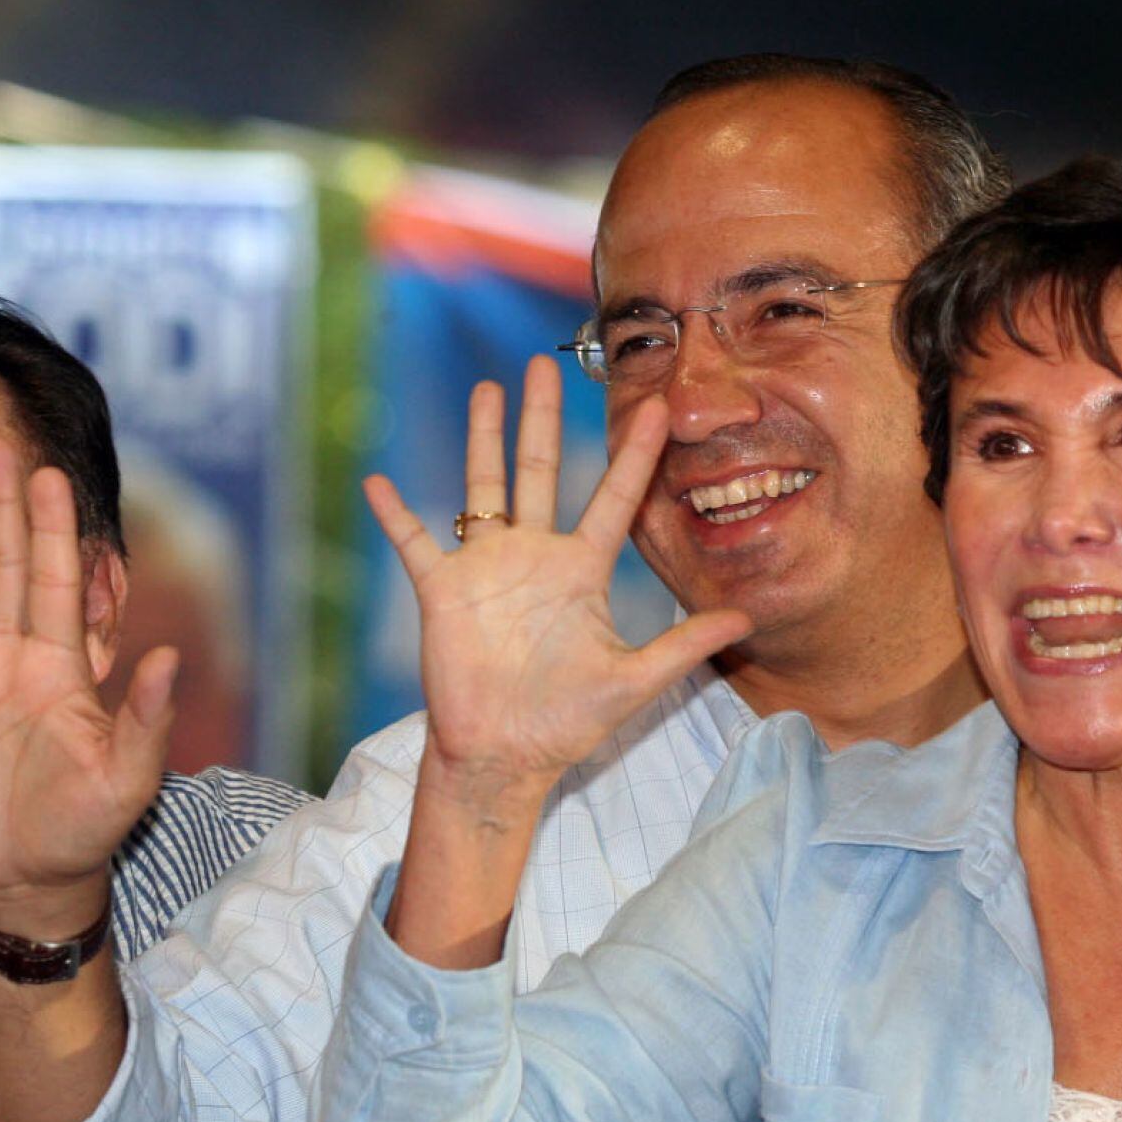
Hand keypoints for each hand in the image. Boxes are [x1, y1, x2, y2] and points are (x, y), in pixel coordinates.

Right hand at [0, 437, 177, 934]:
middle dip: (0, 507)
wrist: (29, 878)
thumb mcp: (129, 779)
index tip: (49, 476)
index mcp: (66, 669)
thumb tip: (170, 655)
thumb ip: (146, 717)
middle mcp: (18, 660)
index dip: (53, 529)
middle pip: (7, 567)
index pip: (59, 581)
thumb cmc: (87, 828)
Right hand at [365, 356, 750, 819]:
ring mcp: (486, 569)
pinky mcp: (443, 591)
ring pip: (483, 486)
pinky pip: (414, 542)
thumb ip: (685, 645)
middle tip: (545, 364)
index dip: (634, 455)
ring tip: (485, 389)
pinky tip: (375, 481)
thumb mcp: (636, 680)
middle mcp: (534, 557)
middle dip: (542, 418)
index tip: (654, 408)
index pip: (615, 499)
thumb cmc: (567, 722)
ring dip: (483, 438)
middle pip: (541, 471)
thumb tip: (746, 618)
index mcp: (580, 571)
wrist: (505, 757)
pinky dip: (394, 514)